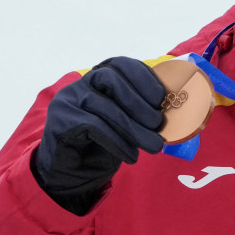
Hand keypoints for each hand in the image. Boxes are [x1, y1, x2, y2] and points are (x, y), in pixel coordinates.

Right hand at [33, 57, 165, 207]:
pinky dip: (117, 142)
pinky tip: (131, 155)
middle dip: (139, 102)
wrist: (72, 170)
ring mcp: (68, 100)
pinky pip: (93, 126)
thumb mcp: (127, 121)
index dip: (143, 77)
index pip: (121, 64)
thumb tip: (174, 109)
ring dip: (134, 129)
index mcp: (100, 76)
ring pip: (105, 107)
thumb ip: (142, 111)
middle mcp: (81, 83)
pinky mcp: (60, 121)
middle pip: (111, 79)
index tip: (161, 97)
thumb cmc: (105, 141)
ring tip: (154, 146)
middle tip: (159, 125)